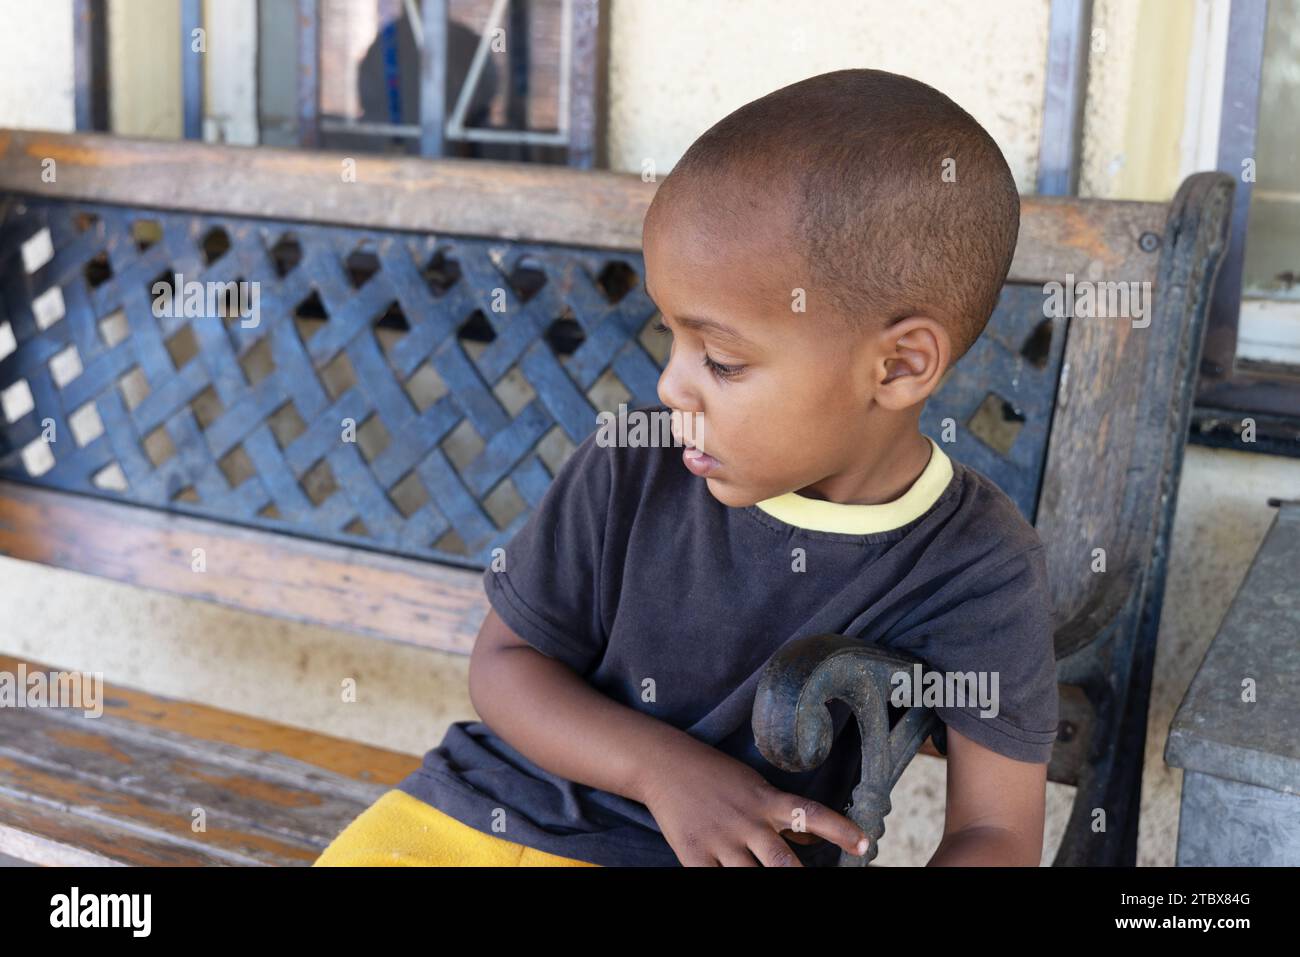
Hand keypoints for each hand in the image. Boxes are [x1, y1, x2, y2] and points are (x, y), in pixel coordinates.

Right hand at [640, 741, 869, 865]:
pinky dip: (727, 885)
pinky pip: (715, 883)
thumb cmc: (714, 775)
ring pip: (751, 879)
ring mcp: (720, 840)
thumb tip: (812, 837)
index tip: (865, 844)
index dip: (840, 830)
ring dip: (765, 885)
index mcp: (766, 800)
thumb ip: (782, 814)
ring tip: (775, 884)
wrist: (663, 764)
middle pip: (782, 862)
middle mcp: (747, 821)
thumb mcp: (754, 786)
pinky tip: (733, 881)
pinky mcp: (694, 855)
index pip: (811, 813)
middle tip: (817, 885)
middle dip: (800, 879)